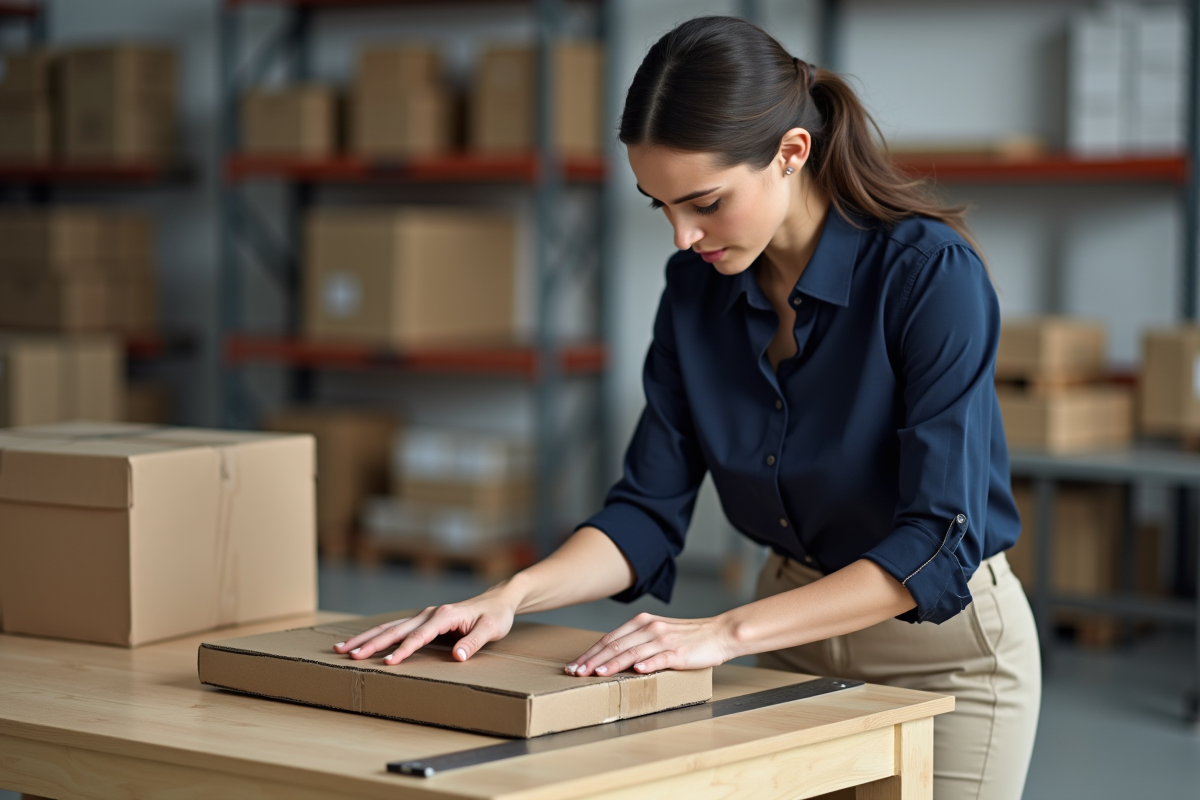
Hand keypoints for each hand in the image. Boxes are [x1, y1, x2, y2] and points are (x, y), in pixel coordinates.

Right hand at [331, 588, 517, 665]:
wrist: (498, 602)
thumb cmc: (495, 617)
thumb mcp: (491, 630)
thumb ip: (473, 643)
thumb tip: (457, 657)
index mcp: (444, 615)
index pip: (419, 636)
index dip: (403, 650)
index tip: (387, 663)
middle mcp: (430, 613)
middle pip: (395, 629)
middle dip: (371, 642)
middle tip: (348, 654)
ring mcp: (425, 616)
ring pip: (390, 627)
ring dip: (366, 638)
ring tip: (341, 647)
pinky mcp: (424, 621)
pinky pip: (396, 629)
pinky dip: (377, 635)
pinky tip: (361, 642)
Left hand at [565, 612, 737, 676]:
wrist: (719, 634)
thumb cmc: (687, 638)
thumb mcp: (658, 634)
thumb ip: (638, 641)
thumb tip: (614, 657)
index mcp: (642, 623)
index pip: (609, 638)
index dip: (590, 652)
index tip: (575, 664)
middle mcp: (649, 629)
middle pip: (615, 645)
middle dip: (593, 660)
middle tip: (576, 672)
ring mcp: (663, 640)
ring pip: (632, 652)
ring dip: (612, 664)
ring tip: (596, 674)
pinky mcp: (678, 652)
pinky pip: (659, 659)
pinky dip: (647, 665)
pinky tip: (635, 672)